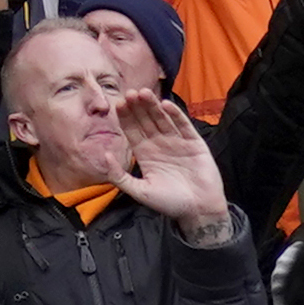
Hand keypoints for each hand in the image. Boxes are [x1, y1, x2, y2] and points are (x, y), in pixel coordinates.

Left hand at [100, 86, 231, 234]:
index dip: (125, 117)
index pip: (132, 130)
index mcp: (145, 153)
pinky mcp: (194, 143)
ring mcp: (177, 142)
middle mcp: (159, 144)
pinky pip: (183, 125)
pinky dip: (175, 115)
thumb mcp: (139, 191)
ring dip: (153, 106)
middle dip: (137, 107)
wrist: (199, 211)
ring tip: (144, 93)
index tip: (118, 104)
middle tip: (129, 93)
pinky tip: (166, 105)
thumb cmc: (170, 203)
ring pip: (162, 119)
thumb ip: (119, 176)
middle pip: (145, 120)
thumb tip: (103, 155)